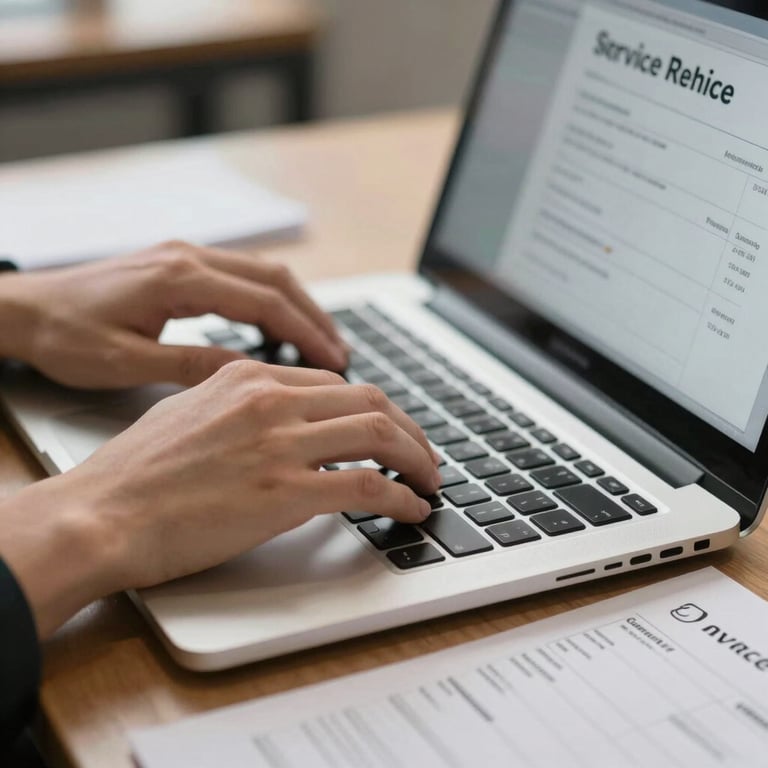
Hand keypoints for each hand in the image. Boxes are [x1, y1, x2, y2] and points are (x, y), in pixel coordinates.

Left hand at [0, 241, 346, 387]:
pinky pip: (240, 276)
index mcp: (179, 279)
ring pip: (262, 274)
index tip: (334, 361)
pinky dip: (269, 300)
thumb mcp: (127, 362)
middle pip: (274, 279)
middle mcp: (188, 258)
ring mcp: (184, 256)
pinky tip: (277, 326)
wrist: (26, 309)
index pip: (264, 302)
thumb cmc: (66, 336)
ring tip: (320, 342)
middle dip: (313, 315)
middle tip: (339, 353)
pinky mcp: (178, 264)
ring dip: (296, 305)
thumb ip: (192, 365)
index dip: (306, 333)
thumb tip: (250, 375)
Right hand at [0, 361, 440, 637]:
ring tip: (429, 480)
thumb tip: (279, 421)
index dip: (374, 409)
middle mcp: (270, 400)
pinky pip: (368, 485)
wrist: (101, 514)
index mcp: (248, 377)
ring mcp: (280, 443)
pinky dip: (401, 495)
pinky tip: (411, 508)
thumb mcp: (190, 412)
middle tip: (424, 454)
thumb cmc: (134, 473)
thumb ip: (241, 407)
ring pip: (381, 434)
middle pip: (371, 401)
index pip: (336, 384)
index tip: (387, 431)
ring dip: (418, 459)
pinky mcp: (285, 492)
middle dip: (410, 429)